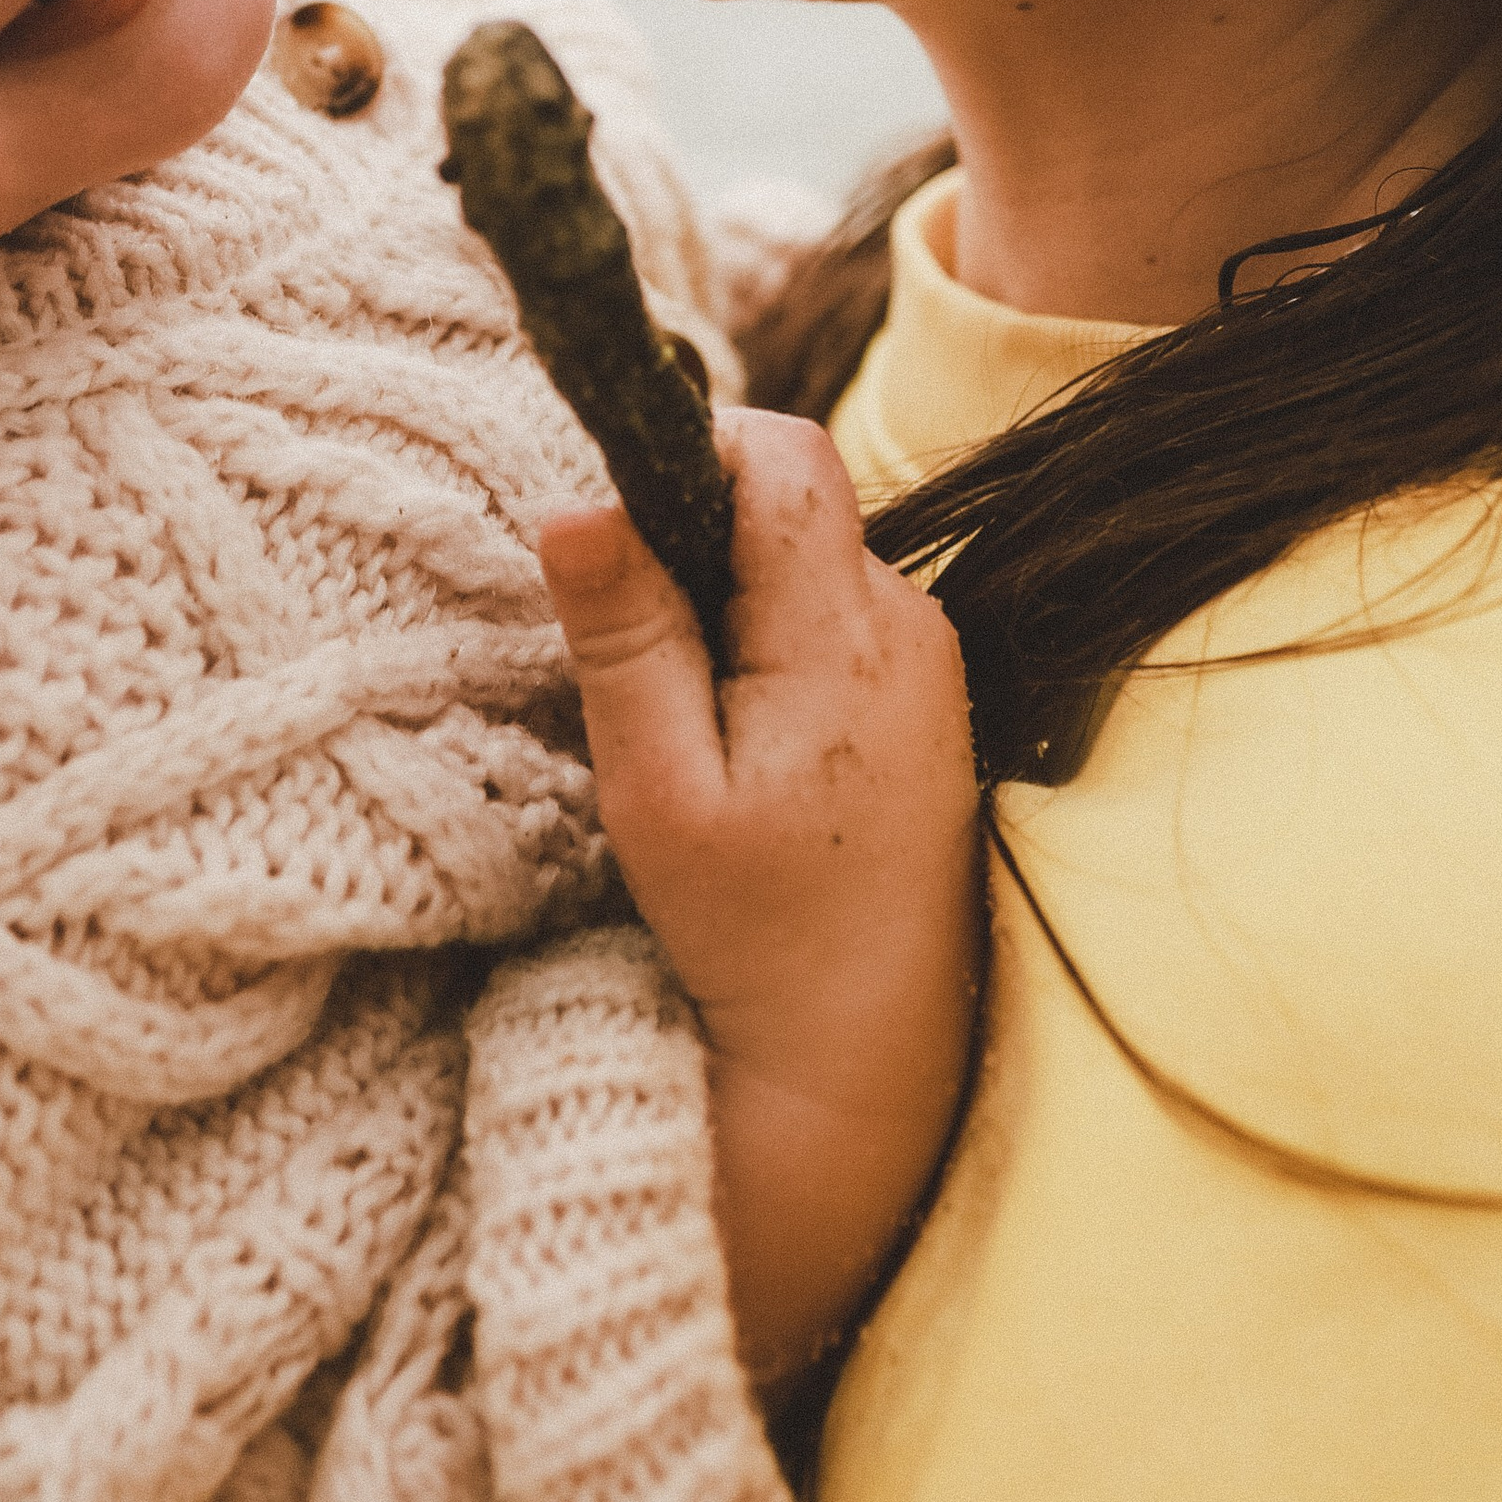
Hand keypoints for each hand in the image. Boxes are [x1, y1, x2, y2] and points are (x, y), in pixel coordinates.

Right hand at [539, 411, 981, 1387]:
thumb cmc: (754, 935)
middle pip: (793, 501)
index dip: (694, 449)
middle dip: (699, 537)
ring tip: (685, 712)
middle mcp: (907, 625)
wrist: (866, 1052)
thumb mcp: (661, 791)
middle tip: (634, 642)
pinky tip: (737, 738)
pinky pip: (831, 617)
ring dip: (731, 598)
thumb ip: (625, 638)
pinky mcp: (922, 698)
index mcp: (845, 636)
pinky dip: (769, 644)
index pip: (785, 455)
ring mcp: (926, 661)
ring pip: (806, 559)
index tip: (620, 525)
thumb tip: (575, 500)